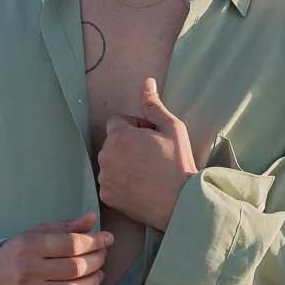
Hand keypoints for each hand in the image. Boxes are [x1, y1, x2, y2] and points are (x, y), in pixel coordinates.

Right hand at [0, 213, 112, 284]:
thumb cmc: (12, 255)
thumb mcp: (32, 235)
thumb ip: (63, 227)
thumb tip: (91, 218)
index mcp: (29, 245)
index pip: (71, 243)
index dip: (94, 241)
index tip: (108, 239)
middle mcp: (28, 269)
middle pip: (75, 267)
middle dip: (97, 261)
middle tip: (103, 257)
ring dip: (93, 283)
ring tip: (98, 275)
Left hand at [96, 78, 196, 232]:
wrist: (179, 202)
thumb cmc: (178, 165)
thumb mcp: (172, 128)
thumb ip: (153, 105)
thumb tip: (146, 82)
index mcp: (119, 136)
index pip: (117, 122)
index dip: (135, 127)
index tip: (151, 138)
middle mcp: (106, 156)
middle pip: (113, 143)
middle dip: (128, 145)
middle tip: (151, 156)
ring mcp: (105, 178)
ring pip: (111, 163)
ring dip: (123, 163)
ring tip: (147, 172)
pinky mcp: (107, 196)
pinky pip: (110, 183)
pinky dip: (121, 183)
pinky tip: (140, 186)